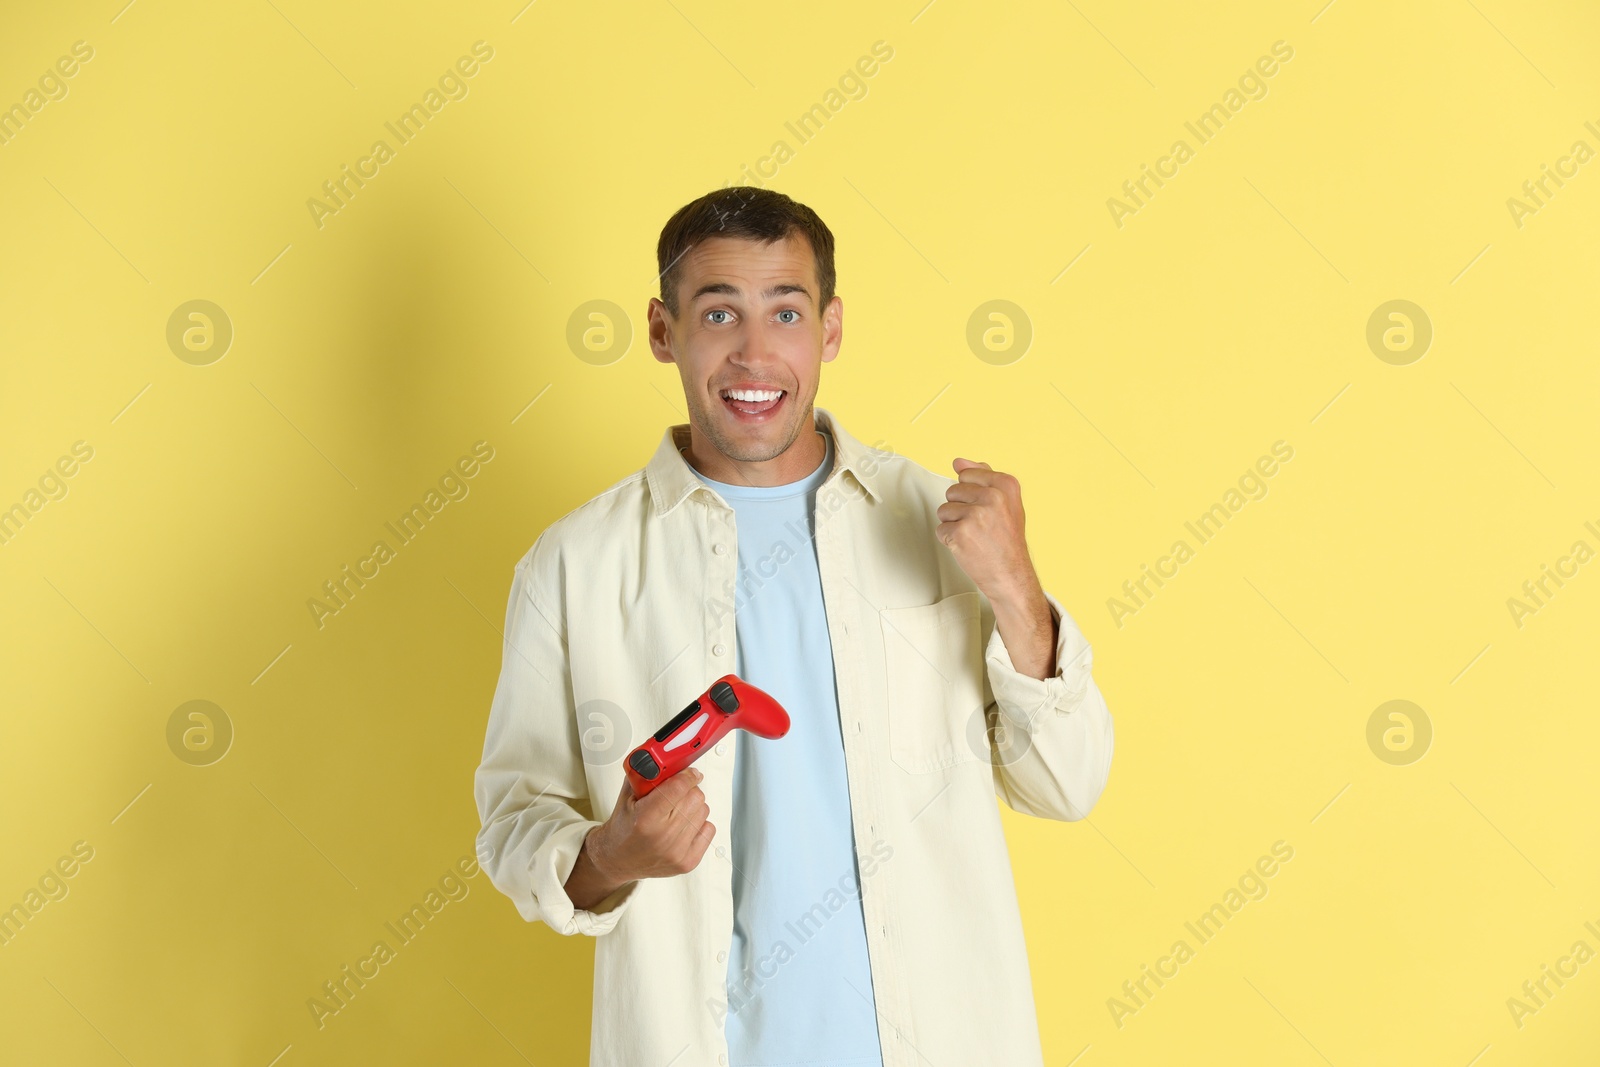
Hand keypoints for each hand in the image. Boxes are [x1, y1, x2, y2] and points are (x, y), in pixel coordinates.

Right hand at [588, 767, 714, 883]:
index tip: (690, 772)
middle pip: (695, 797)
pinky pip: (709, 829)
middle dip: (688, 790)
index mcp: (646, 819)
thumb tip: (663, 756)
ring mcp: (677, 852)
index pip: (679, 787)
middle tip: (677, 793)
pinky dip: (699, 824)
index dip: (687, 775)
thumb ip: (645, 775)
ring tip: (676, 812)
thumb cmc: (624, 828)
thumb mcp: (627, 796)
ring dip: (693, 807)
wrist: (617, 860)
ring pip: (704, 811)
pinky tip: (683, 825)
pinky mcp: (687, 862)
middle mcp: (663, 837)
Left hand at [936, 458, 1037, 601]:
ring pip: (944, 509)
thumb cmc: (1007, 539)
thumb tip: (958, 462)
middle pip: (952, 491)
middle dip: (960, 509)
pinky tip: (968, 546)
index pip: (967, 474)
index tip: (986, 509)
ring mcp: (975, 515)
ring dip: (954, 524)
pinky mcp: (960, 533)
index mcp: (1006, 485)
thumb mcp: (1006, 502)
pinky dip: (950, 540)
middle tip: (980, 526)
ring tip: (974, 536)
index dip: (971, 494)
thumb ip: (984, 477)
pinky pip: (941, 529)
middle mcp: (992, 497)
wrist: (1011, 574)